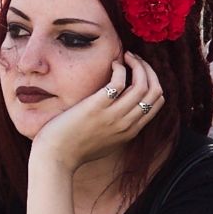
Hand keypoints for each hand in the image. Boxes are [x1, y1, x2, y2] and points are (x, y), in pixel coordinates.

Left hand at [29, 53, 163, 171]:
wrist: (56, 157)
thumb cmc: (74, 149)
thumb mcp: (105, 142)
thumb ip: (117, 128)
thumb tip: (120, 110)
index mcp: (131, 131)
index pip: (157, 102)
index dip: (152, 81)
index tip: (140, 71)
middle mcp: (127, 123)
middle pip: (154, 91)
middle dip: (148, 70)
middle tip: (135, 59)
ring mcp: (113, 116)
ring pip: (142, 85)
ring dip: (138, 65)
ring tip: (127, 56)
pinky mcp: (97, 107)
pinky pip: (119, 82)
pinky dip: (120, 68)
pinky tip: (112, 64)